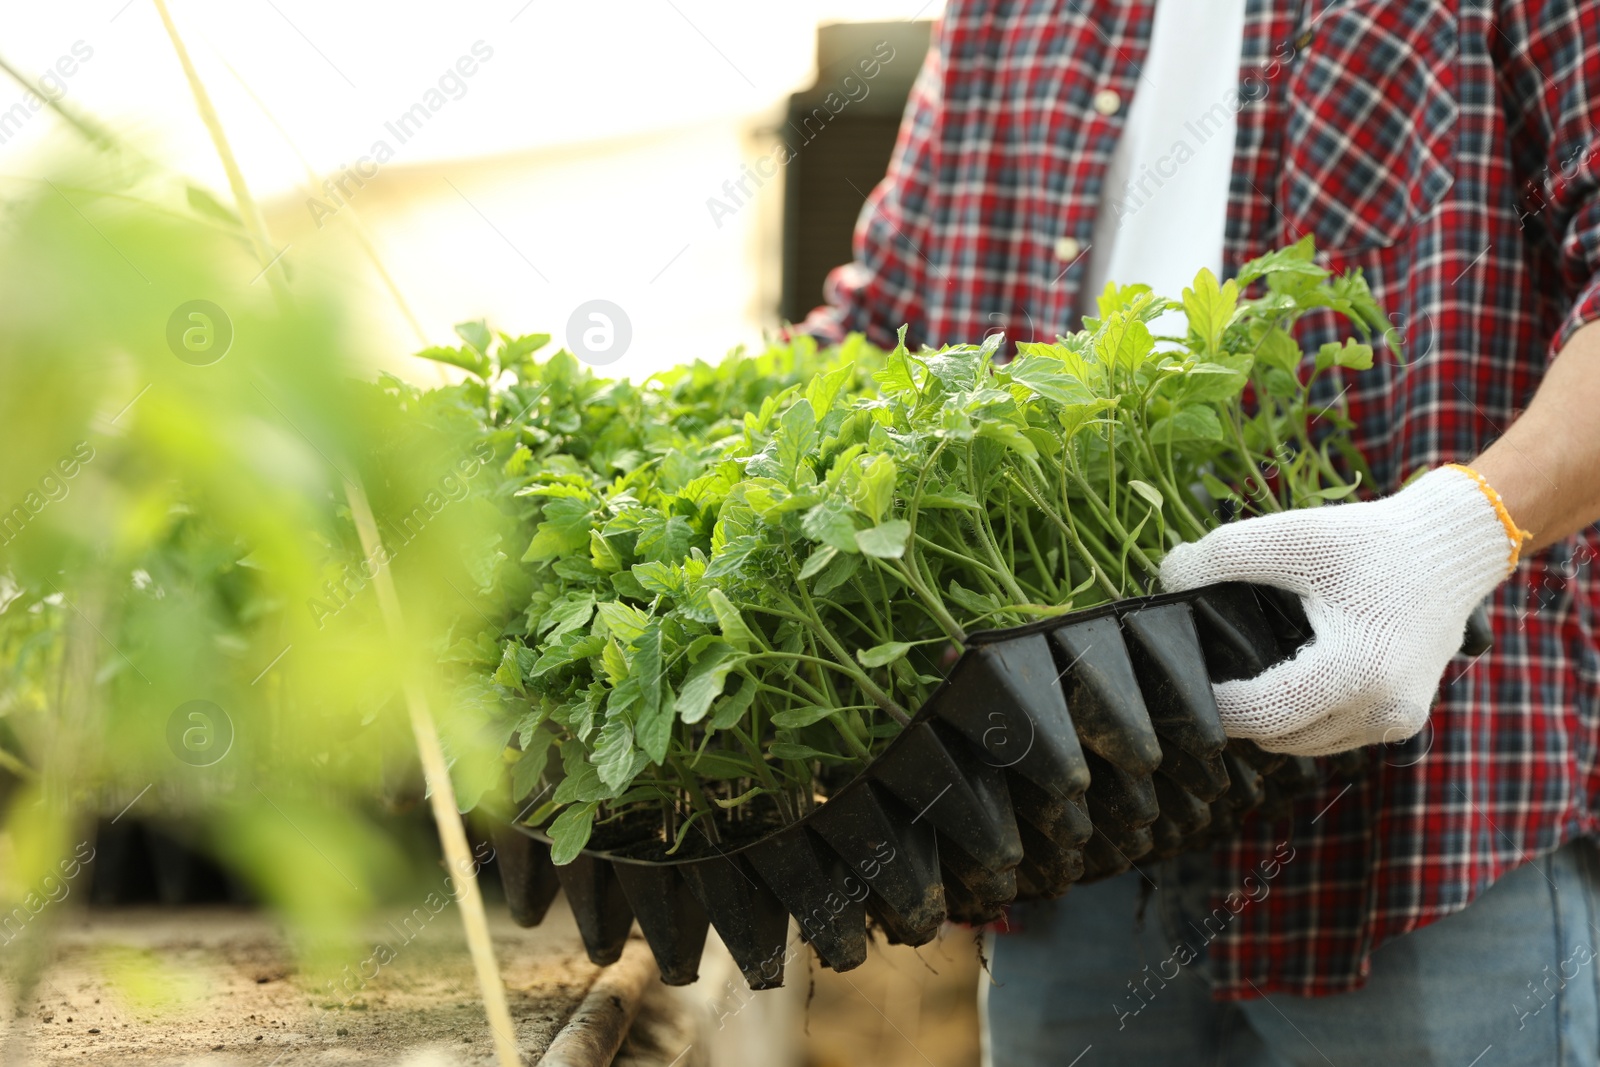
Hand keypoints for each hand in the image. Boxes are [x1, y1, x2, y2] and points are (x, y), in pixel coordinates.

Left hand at [1159, 466, 1525, 754]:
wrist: (1452, 550)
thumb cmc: (1370, 541)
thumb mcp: (1291, 536)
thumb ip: (1220, 556)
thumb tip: (1166, 581)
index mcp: (1354, 672)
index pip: (1258, 716)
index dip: (1212, 701)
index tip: (1185, 671)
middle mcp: (1381, 712)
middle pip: (1275, 737)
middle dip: (1237, 710)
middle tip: (1212, 666)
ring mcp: (1396, 724)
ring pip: (1302, 744)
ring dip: (1270, 718)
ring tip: (1247, 670)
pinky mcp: (1403, 721)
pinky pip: (1331, 736)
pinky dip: (1302, 717)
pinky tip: (1288, 678)